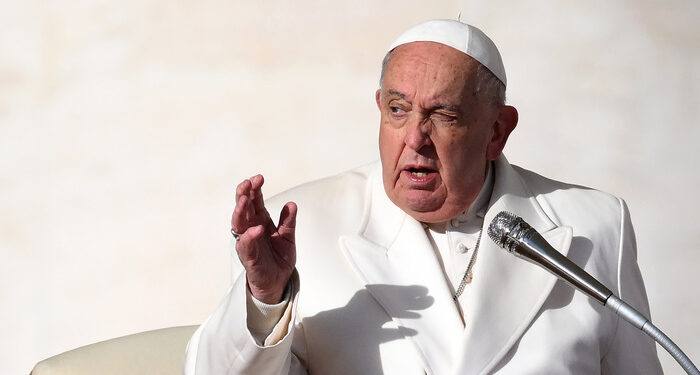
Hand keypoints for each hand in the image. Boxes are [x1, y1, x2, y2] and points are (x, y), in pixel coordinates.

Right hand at [232, 175, 296, 303]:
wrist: (278, 281)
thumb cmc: (279, 257)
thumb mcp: (288, 236)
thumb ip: (288, 221)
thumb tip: (291, 204)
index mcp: (259, 221)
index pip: (254, 201)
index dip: (254, 189)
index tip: (259, 178)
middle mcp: (250, 229)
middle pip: (242, 208)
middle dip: (243, 194)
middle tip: (247, 183)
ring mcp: (247, 243)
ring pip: (239, 225)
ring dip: (240, 211)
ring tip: (245, 200)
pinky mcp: (249, 259)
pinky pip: (246, 247)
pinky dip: (250, 238)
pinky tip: (255, 229)